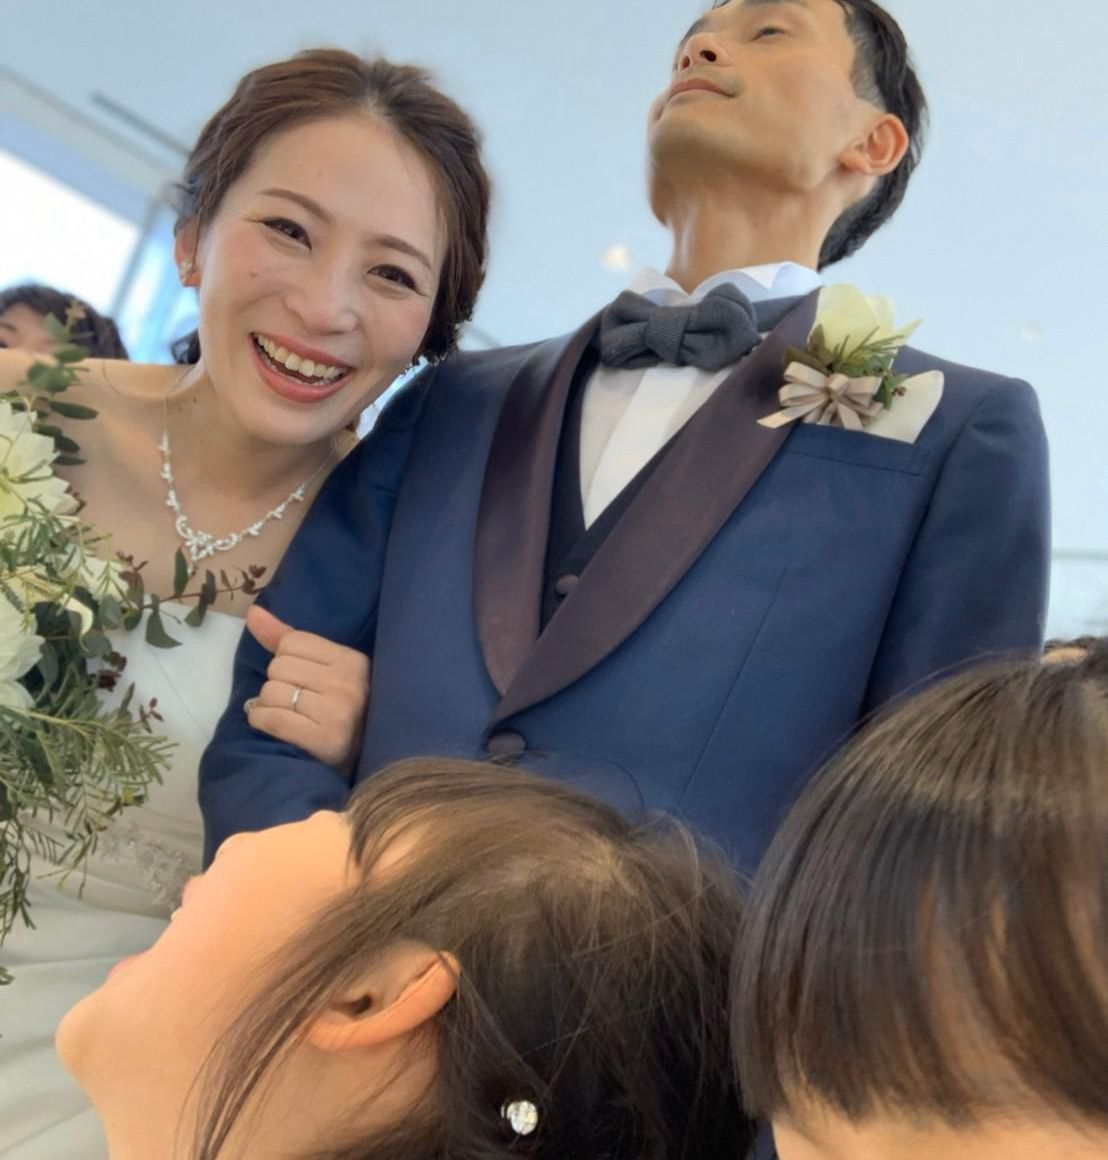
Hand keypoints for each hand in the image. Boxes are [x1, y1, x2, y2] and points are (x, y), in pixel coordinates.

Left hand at [243, 605, 369, 774]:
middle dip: (277, 683)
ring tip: (287, 714)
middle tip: (294, 700)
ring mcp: (339, 713)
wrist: (357, 759)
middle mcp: (349, 684)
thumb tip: (253, 612)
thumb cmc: (334, 708)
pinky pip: (272, 719)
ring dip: (268, 705)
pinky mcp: (324, 740)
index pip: (293, 642)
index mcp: (353, 661)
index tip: (301, 677)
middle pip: (279, 667)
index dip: (286, 658)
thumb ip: (286, 638)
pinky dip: (262, 721)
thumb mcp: (321, 668)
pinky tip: (273, 725)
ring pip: (271, 692)